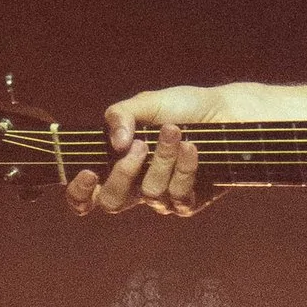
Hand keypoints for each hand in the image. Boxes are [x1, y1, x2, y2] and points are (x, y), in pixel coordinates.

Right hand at [66, 85, 217, 221]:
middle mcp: (137, 186)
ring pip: (150, 192)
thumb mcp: (147, 103)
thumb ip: (121, 115)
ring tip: (175, 131)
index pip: (88, 196)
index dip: (79, 194)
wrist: (226, 111)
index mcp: (119, 165)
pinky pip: (179, 195)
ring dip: (162, 158)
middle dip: (123, 174)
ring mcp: (163, 197)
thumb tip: (116, 142)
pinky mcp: (190, 201)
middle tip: (139, 146)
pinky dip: (185, 168)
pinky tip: (192, 147)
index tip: (88, 173)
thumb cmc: (185, 107)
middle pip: (113, 203)